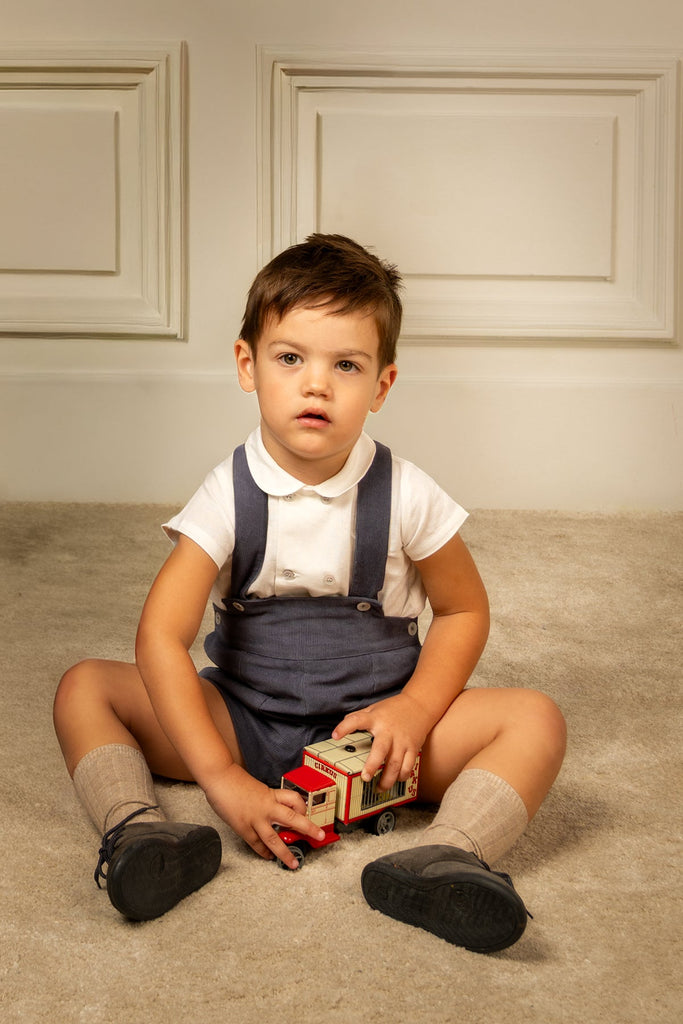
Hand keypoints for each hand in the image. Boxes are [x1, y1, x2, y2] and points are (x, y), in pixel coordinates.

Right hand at [203, 763, 324, 869]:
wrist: (220, 776)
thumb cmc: (234, 780)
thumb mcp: (256, 787)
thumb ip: (264, 799)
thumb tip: (269, 808)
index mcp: (271, 794)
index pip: (294, 799)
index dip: (303, 807)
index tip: (307, 814)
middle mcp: (267, 806)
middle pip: (293, 818)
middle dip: (309, 828)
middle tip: (320, 835)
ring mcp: (256, 818)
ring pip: (275, 838)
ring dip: (286, 853)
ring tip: (293, 863)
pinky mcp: (243, 827)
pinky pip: (256, 844)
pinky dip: (263, 853)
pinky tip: (268, 857)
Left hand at [332, 692, 431, 791]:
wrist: (419, 705)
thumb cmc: (393, 708)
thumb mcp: (374, 708)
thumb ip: (358, 717)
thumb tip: (341, 726)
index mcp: (376, 719)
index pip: (357, 720)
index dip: (345, 728)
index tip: (335, 736)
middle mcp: (389, 730)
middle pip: (380, 750)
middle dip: (372, 766)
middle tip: (365, 778)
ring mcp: (402, 740)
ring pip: (395, 764)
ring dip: (387, 779)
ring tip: (379, 788)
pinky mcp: (413, 747)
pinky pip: (408, 766)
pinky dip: (402, 776)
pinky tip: (395, 780)